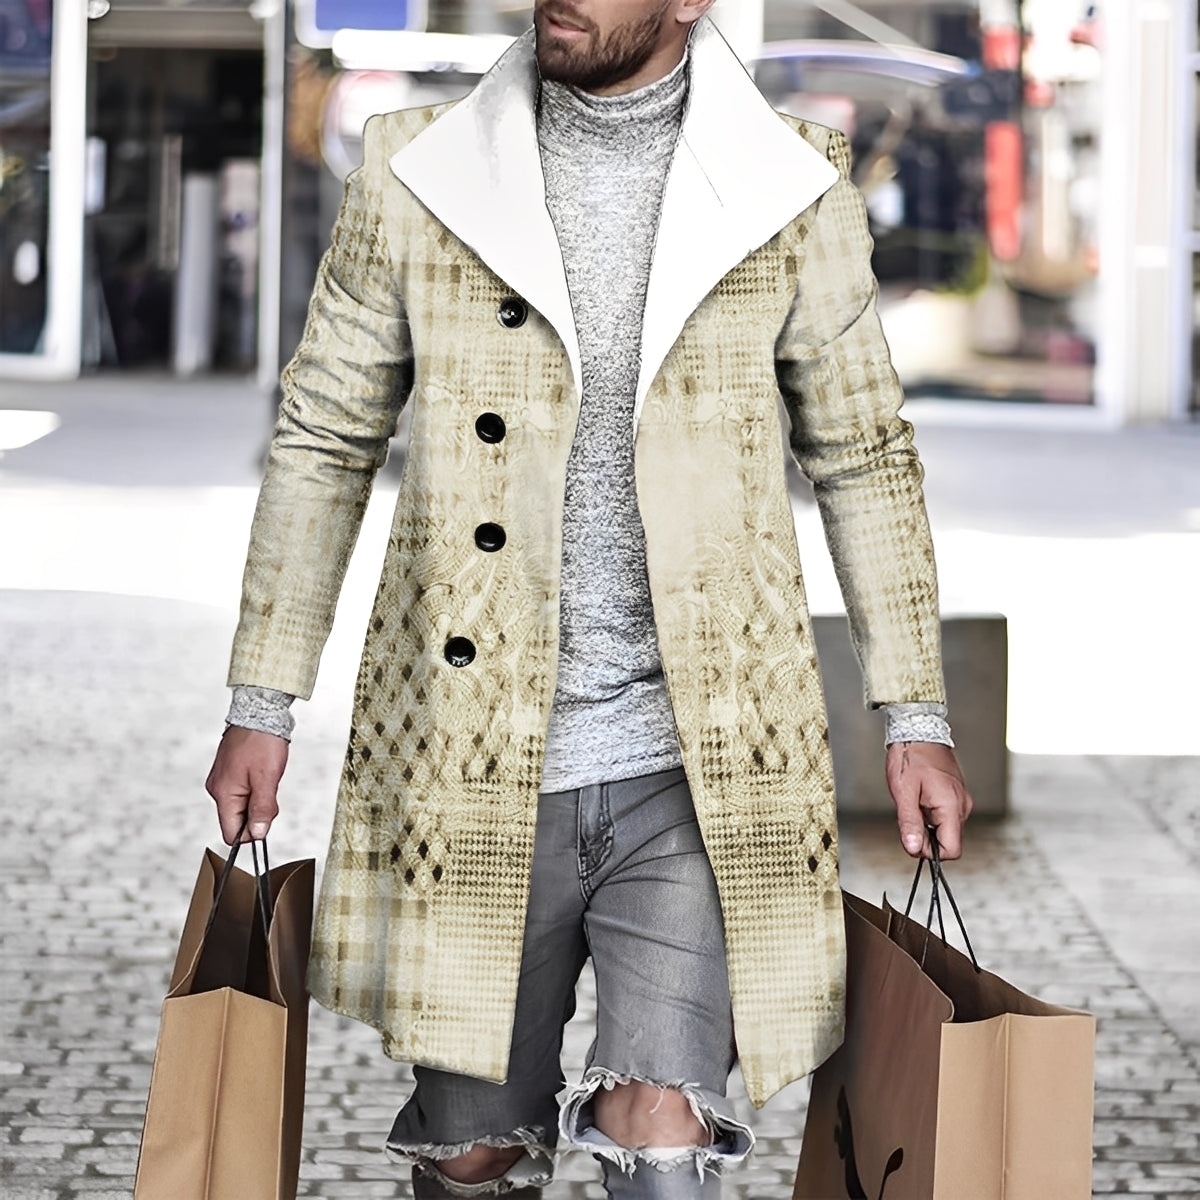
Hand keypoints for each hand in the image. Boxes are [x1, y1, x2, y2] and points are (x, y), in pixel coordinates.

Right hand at [205, 726, 288, 843]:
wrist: (259, 711)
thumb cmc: (262, 741)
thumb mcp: (267, 779)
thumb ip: (262, 809)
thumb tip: (258, 835)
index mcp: (223, 794)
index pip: (231, 833)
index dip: (251, 834)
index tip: (267, 821)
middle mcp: (218, 789)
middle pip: (237, 820)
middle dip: (257, 814)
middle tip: (270, 792)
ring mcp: (222, 779)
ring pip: (241, 806)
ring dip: (258, 800)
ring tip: (267, 778)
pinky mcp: (229, 772)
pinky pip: (242, 792)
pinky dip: (255, 789)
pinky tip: (263, 773)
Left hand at [885, 742, 972, 860]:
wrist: (918, 730)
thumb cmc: (910, 757)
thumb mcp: (903, 792)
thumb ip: (909, 823)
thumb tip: (914, 849)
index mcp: (952, 806)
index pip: (953, 850)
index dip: (930, 852)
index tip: (912, 839)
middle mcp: (962, 806)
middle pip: (948, 841)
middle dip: (925, 836)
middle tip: (908, 815)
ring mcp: (960, 800)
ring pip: (944, 829)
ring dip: (926, 824)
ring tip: (913, 802)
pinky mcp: (955, 796)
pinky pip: (944, 816)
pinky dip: (929, 814)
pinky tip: (919, 798)